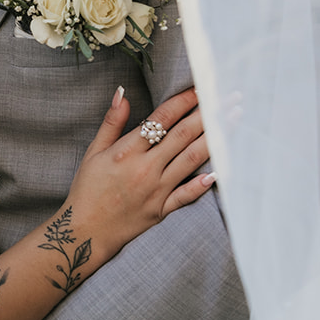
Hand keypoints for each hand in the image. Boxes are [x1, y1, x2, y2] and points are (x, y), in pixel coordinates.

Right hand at [66, 86, 213, 262]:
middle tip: (229, 96)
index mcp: (127, 151)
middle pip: (183, 135)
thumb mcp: (93, 152)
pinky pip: (187, 194)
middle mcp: (145, 168)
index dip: (183, 100)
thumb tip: (122, 93)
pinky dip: (203, 183)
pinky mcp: (162, 209)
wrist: (85, 231)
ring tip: (234, 119)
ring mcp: (156, 190)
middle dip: (208, 112)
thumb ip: (111, 122)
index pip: (162, 119)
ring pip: (192, 159)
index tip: (200, 87)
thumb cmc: (87, 190)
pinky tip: (220, 169)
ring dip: (216, 137)